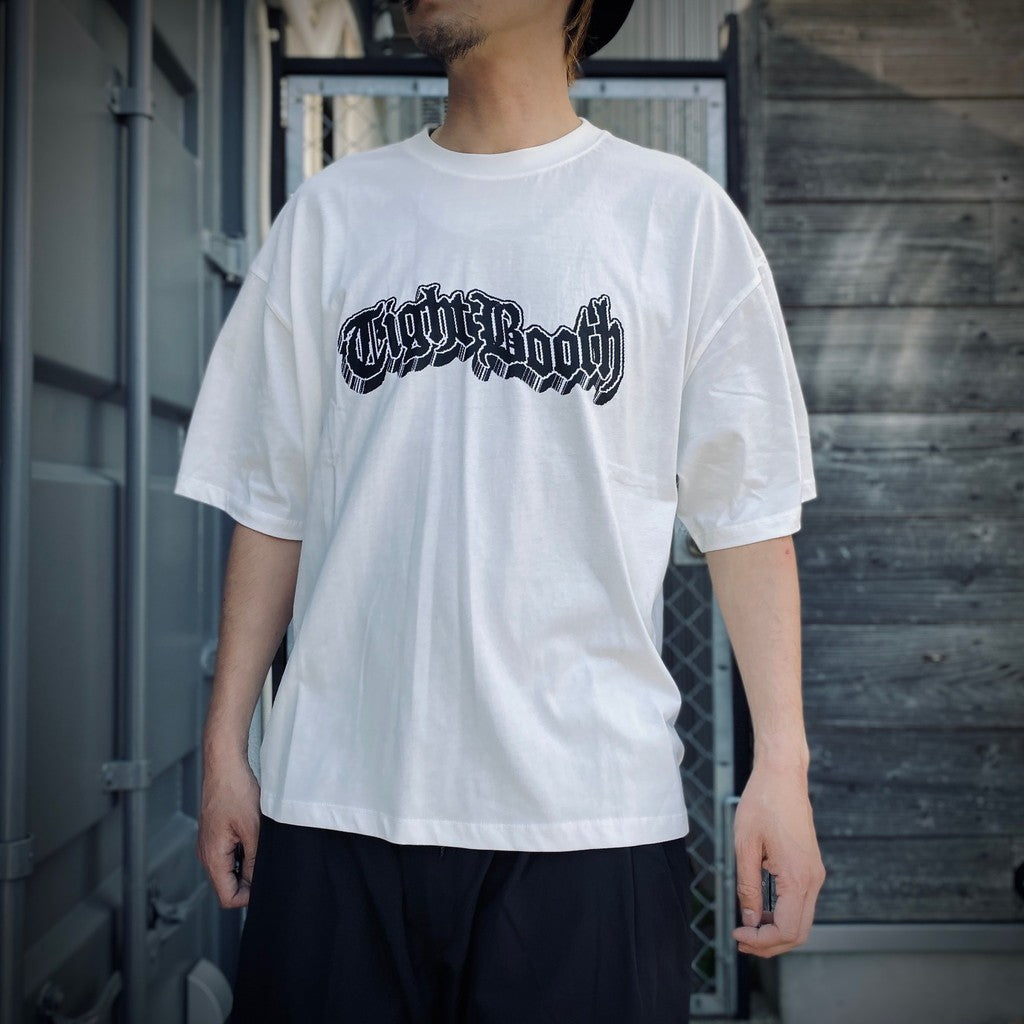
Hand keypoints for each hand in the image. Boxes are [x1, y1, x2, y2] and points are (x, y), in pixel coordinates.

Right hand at [196, 751, 261, 908]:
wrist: (225, 765)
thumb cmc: (236, 791)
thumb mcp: (253, 829)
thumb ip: (254, 860)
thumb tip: (258, 883)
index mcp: (213, 857)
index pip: (227, 897)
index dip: (248, 897)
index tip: (267, 881)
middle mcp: (207, 854)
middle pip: (228, 886)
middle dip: (249, 881)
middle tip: (269, 863)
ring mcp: (210, 843)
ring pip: (230, 870)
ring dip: (247, 865)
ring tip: (263, 846)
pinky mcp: (216, 833)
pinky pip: (230, 854)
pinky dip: (244, 852)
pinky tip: (256, 837)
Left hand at [730, 762, 825, 956]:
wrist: (783, 776)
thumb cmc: (762, 803)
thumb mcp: (745, 846)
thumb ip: (747, 886)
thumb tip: (748, 918)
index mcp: (797, 876)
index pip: (786, 930)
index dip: (761, 939)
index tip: (737, 932)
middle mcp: (813, 879)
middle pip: (798, 932)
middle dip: (769, 943)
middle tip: (741, 939)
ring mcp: (814, 873)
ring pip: (801, 920)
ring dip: (776, 930)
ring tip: (747, 927)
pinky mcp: (810, 867)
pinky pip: (800, 903)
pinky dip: (781, 914)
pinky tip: (759, 909)